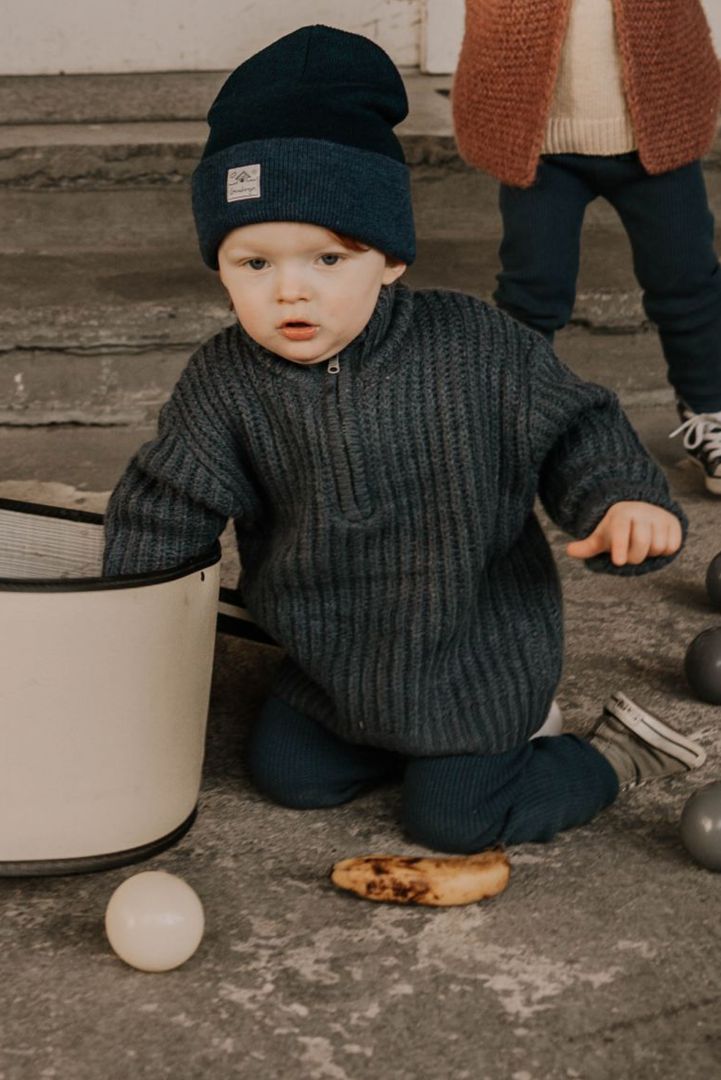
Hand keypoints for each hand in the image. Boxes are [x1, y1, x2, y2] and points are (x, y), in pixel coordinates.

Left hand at [566, 501, 682, 565]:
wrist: (641, 509)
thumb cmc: (618, 528)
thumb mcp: (602, 536)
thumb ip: (588, 546)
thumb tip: (569, 550)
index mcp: (621, 516)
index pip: (621, 533)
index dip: (619, 548)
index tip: (618, 562)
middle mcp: (642, 512)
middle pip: (642, 545)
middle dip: (635, 557)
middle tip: (629, 553)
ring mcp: (659, 516)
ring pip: (658, 547)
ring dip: (650, 553)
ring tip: (642, 544)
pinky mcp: (674, 522)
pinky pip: (672, 546)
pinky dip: (665, 551)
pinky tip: (656, 542)